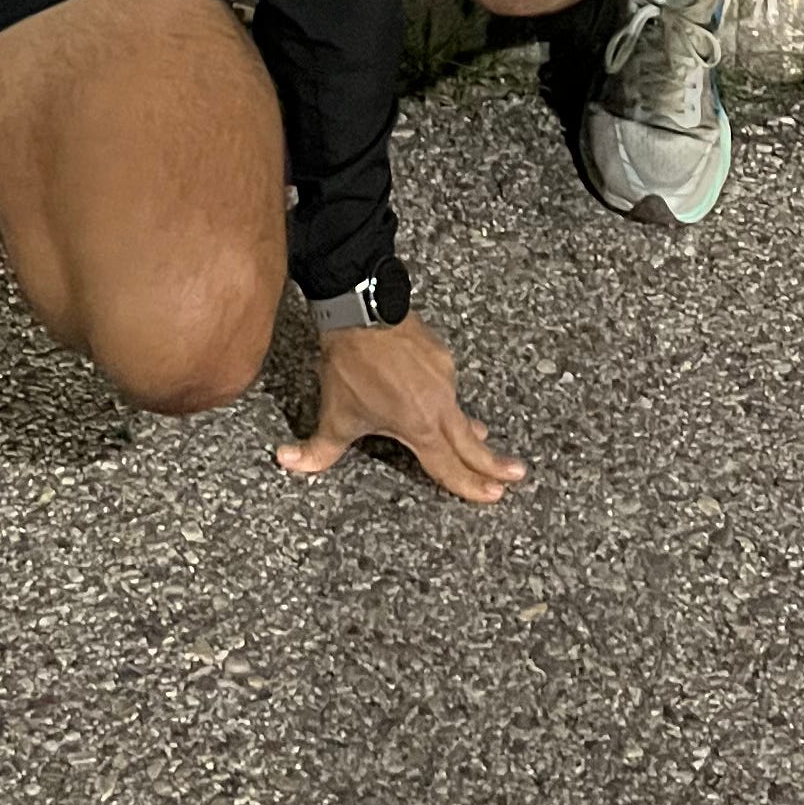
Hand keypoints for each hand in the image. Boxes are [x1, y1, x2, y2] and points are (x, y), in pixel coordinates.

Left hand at [277, 315, 526, 506]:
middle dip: (495, 464)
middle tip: (515, 476)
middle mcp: (440, 403)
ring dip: (467, 427)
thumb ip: (317, 449)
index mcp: (420, 426)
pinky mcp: (441, 354)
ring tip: (478, 437)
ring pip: (458, 411)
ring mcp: (444, 376)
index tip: (494, 496)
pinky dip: (444, 396)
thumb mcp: (334, 414)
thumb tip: (288, 462)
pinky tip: (434, 396)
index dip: (470, 485)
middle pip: (473, 443)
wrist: (361, 309)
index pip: (449, 466)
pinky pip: (446, 384)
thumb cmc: (350, 364)